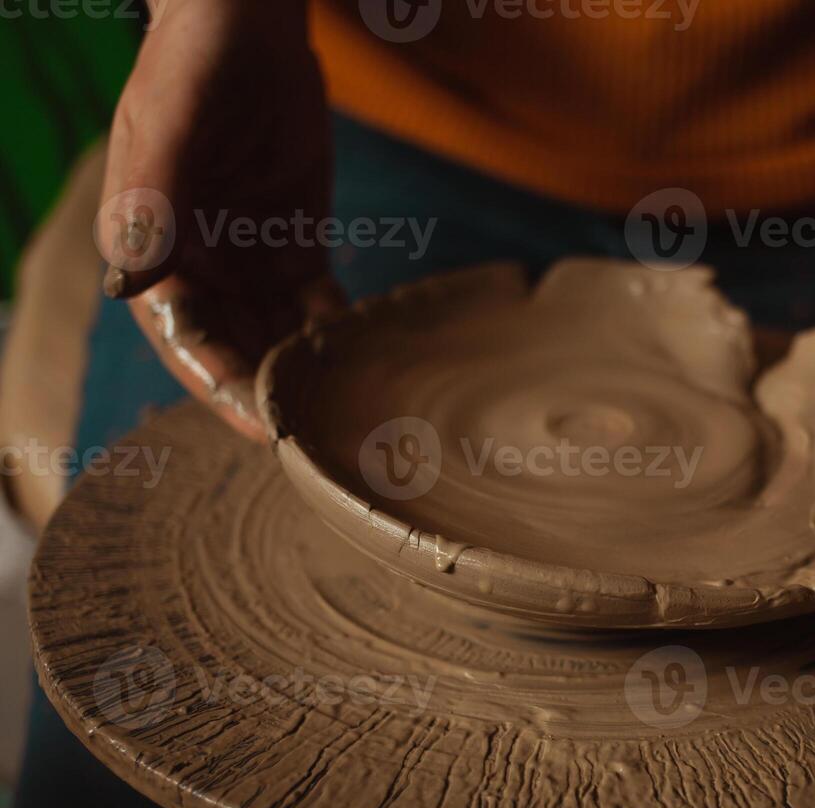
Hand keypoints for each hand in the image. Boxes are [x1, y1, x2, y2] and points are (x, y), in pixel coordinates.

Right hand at [98, 0, 340, 440]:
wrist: (246, 25)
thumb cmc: (194, 64)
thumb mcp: (169, 127)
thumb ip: (153, 203)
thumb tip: (130, 284)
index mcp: (154, 254)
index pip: (186, 341)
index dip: (223, 388)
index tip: (266, 430)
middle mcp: (198, 269)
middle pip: (236, 352)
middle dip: (274, 400)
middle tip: (325, 446)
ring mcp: (248, 262)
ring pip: (276, 338)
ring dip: (308, 379)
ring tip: (354, 423)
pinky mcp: (294, 249)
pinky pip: (315, 308)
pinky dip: (338, 340)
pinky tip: (371, 373)